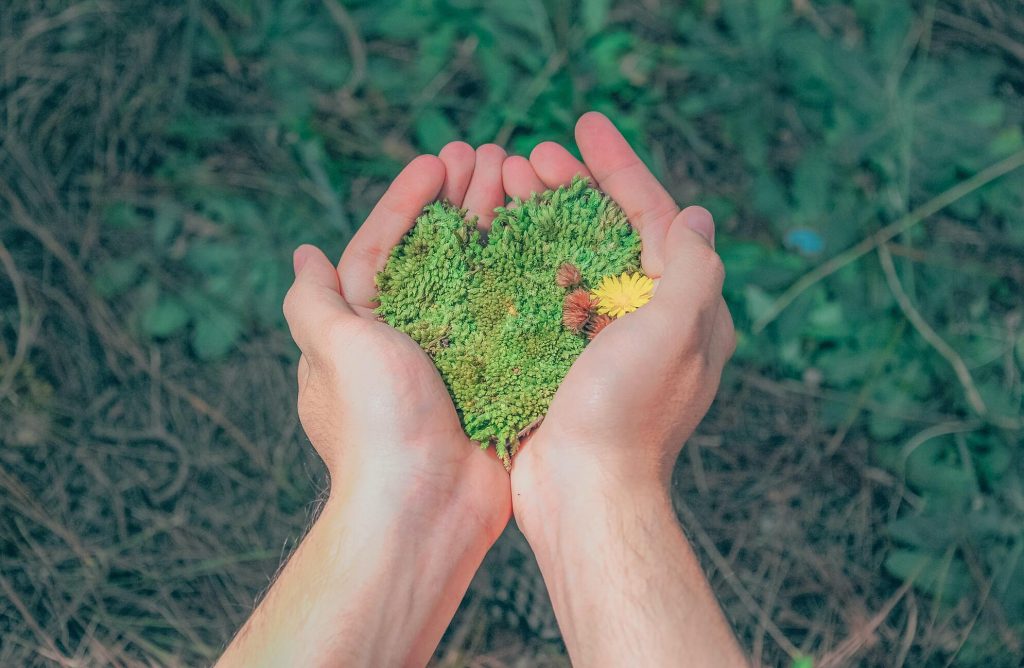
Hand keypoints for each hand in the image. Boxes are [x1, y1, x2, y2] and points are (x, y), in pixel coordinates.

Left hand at [286, 144, 510, 532]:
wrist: (426, 508)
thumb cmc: (376, 424)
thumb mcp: (334, 350)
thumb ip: (313, 301)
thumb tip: (303, 255)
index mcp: (363, 329)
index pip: (383, 247)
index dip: (409, 200)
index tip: (439, 160)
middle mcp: (408, 341)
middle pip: (436, 255)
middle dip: (460, 204)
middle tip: (491, 157)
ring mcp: (454, 360)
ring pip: (478, 279)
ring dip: (495, 229)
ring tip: (520, 182)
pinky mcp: (495, 379)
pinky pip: (512, 318)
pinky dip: (527, 279)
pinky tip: (548, 244)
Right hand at [503, 111, 735, 521]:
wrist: (583, 495)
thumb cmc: (628, 414)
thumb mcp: (674, 331)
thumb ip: (692, 268)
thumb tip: (697, 216)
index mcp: (684, 309)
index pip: (656, 218)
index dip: (620, 167)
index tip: (584, 125)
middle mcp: (648, 319)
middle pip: (610, 233)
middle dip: (571, 188)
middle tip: (527, 157)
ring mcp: (604, 341)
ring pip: (573, 260)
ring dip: (540, 219)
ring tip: (502, 185)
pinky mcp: (564, 360)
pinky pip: (546, 296)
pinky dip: (523, 263)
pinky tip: (494, 240)